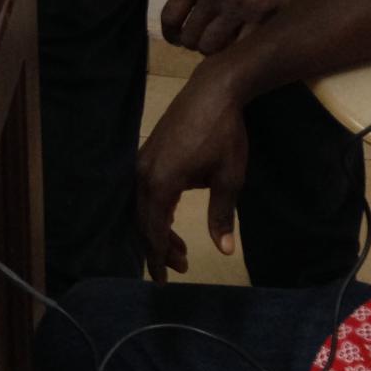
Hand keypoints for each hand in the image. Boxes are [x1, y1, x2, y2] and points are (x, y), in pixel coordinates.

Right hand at [136, 59, 248, 281]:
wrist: (214, 90)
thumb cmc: (224, 133)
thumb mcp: (230, 177)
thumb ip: (222, 215)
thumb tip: (224, 250)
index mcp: (161, 182)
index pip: (153, 230)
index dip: (158, 257)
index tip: (165, 280)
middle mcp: (143, 173)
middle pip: (142, 221)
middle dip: (157, 247)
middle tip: (181, 266)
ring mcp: (142, 160)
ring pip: (141, 206)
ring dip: (157, 228)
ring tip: (180, 248)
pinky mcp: (148, 151)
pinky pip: (142, 190)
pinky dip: (154, 209)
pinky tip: (170, 216)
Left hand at [160, 0, 317, 54]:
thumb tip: (171, 1)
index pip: (171, 16)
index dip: (169, 33)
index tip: (174, 37)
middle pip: (190, 36)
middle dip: (191, 41)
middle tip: (199, 39)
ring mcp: (238, 10)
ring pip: (211, 47)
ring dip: (210, 48)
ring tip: (217, 43)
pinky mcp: (262, 20)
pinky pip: (239, 46)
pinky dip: (235, 48)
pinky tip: (237, 43)